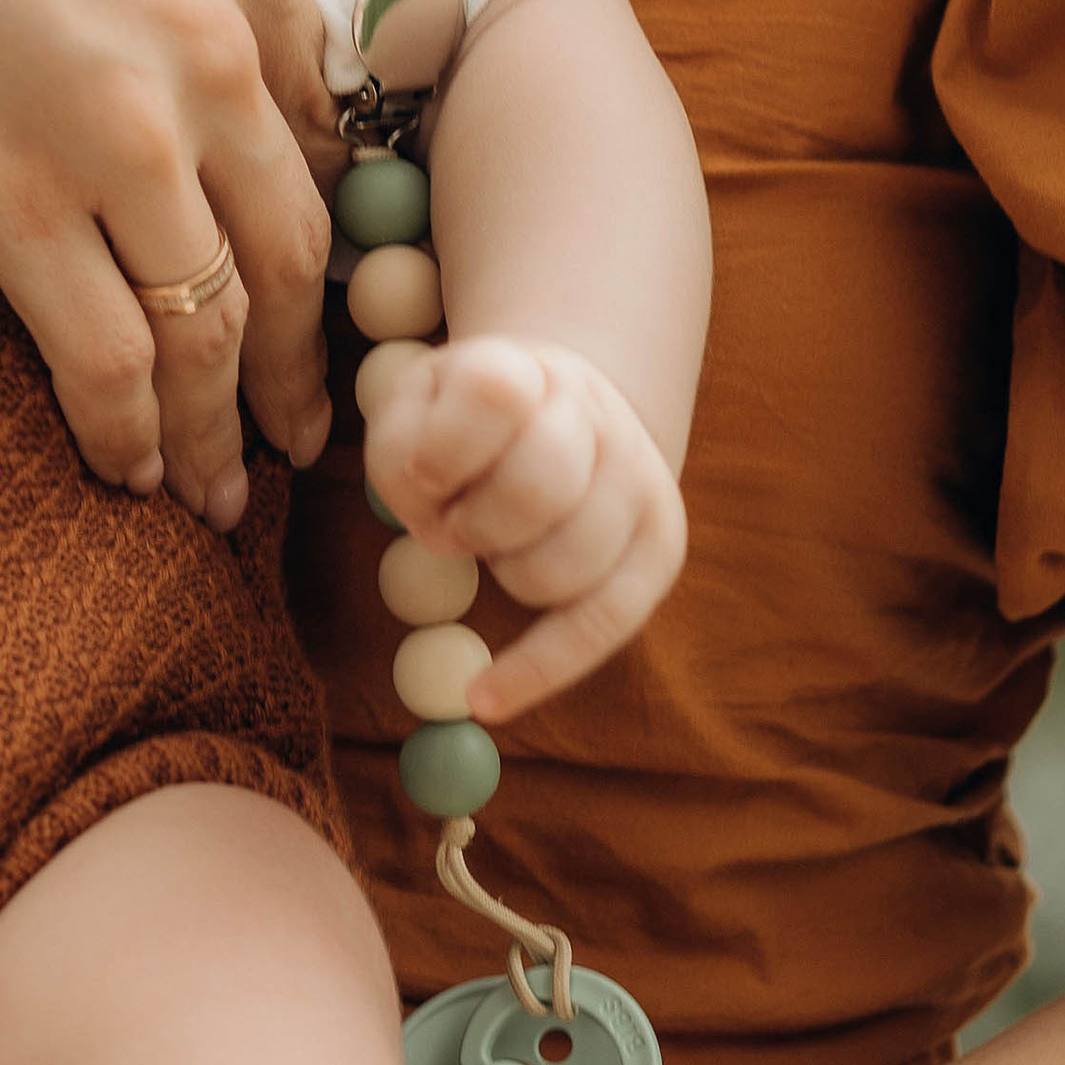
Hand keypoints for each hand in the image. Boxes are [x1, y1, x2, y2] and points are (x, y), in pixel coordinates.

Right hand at [0, 0, 336, 523]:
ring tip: (216, 487)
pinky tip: (123, 470)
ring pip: (214, 324)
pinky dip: (130, 434)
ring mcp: (123, 135)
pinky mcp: (19, 204)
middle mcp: (215, 49)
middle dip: (301, 358)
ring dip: (222, 427)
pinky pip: (110, 359)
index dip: (318, 234)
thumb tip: (226, 30)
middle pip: (294, 246)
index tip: (305, 295)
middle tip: (298, 427)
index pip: (321, 133)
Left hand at [364, 334, 685, 718]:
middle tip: (457, 522)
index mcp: (525, 366)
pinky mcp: (662, 545)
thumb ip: (402, 452)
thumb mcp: (412, 412)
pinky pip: (604, 626)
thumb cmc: (461, 425)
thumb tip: (437, 513)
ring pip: (565, 566)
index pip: (493, 392)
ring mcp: (641, 476)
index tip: (424, 479)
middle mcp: (597, 411)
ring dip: (508, 573)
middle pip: (537, 489)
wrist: (558, 409)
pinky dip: (540, 670)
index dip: (443, 453)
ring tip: (500, 544)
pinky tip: (486, 698)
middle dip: (476, 526)